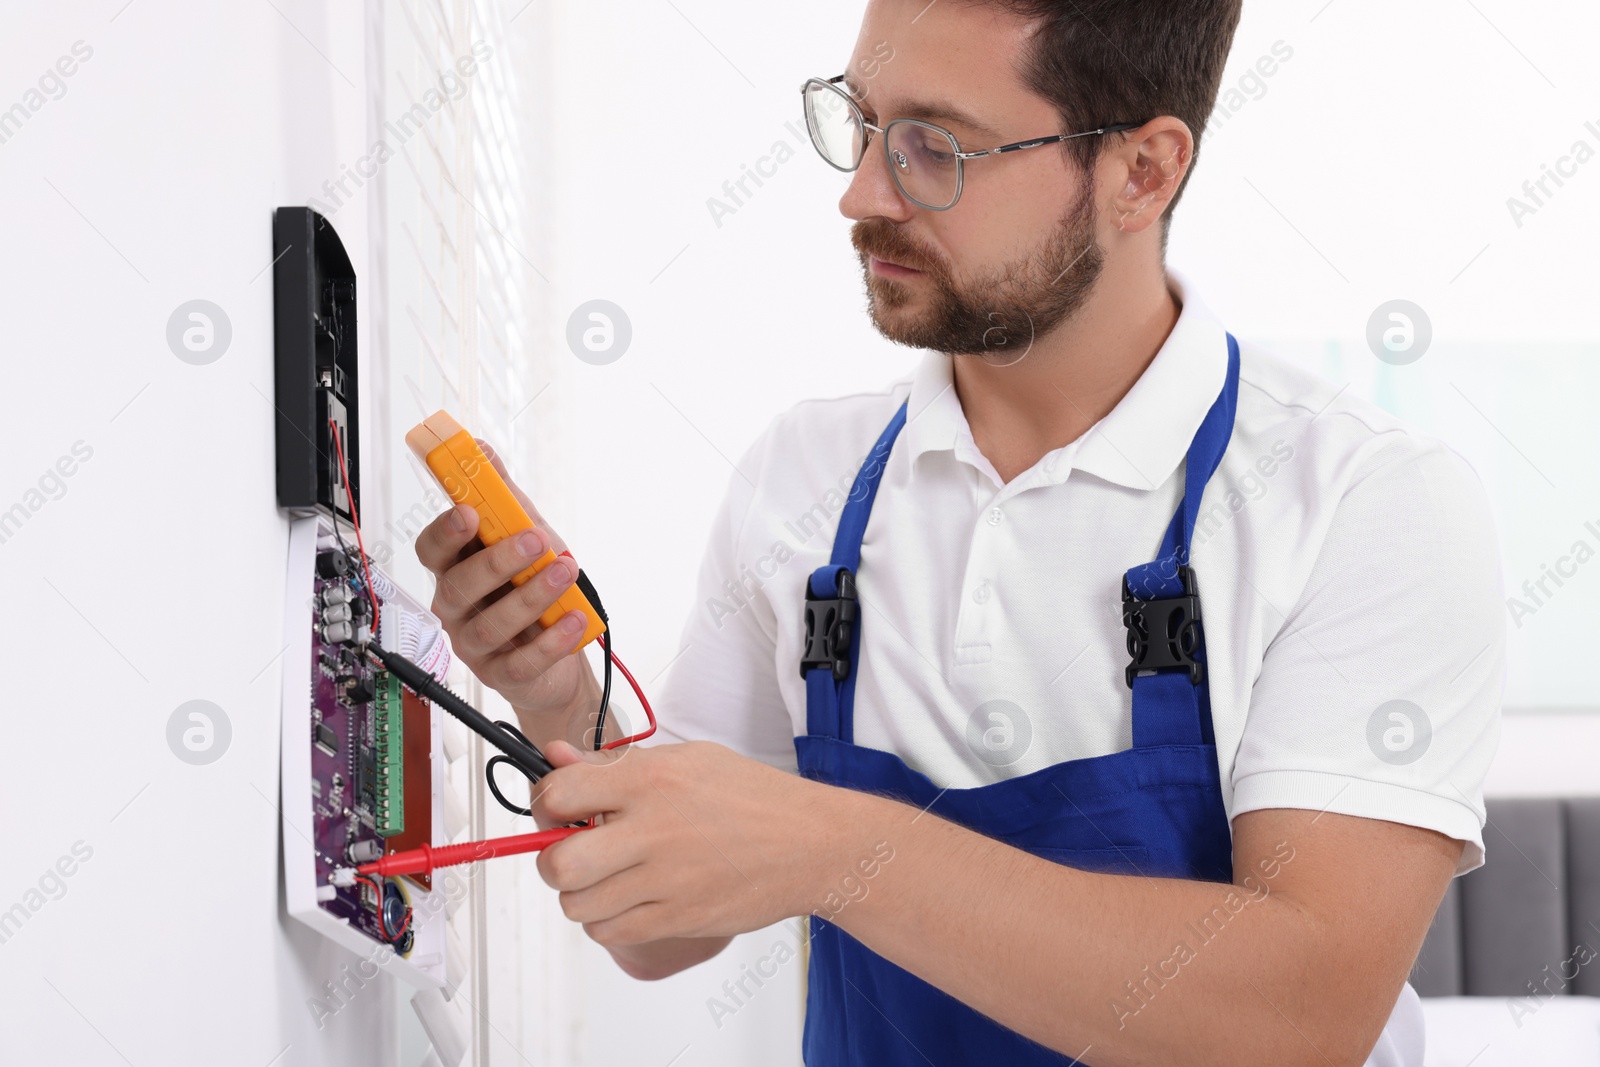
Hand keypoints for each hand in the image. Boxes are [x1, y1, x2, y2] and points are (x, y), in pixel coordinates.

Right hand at [414, 439, 594, 730]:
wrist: (559, 656)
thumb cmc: (533, 588)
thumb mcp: (525, 534)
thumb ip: (503, 496)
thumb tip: (481, 449)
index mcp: (456, 569)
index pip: (432, 549)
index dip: (445, 531)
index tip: (470, 511)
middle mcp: (457, 608)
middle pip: (458, 586)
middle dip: (498, 560)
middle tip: (536, 540)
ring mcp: (476, 644)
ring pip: (491, 624)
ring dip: (532, 596)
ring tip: (565, 571)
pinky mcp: (502, 674)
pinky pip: (522, 661)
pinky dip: (551, 640)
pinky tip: (574, 619)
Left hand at [533, 740, 844, 946]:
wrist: (811, 844)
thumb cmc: (750, 797)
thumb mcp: (684, 759)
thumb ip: (613, 764)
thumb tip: (555, 758)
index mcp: (650, 778)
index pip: (558, 794)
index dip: (546, 803)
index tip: (558, 809)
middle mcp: (652, 828)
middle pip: (556, 863)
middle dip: (552, 861)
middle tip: (572, 853)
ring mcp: (665, 879)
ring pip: (577, 906)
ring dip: (581, 894)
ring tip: (607, 878)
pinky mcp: (678, 918)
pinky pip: (609, 933)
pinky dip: (607, 922)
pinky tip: (629, 900)